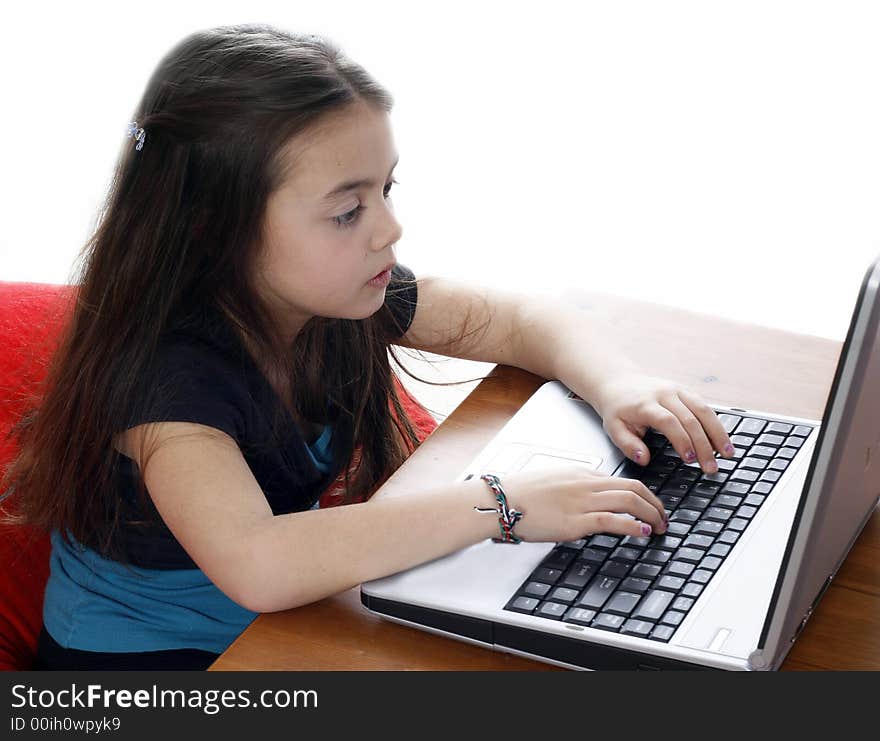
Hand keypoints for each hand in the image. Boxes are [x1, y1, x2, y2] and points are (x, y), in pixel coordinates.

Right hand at [497, 464, 667, 541]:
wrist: (500, 500)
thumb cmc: (520, 493)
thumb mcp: (553, 481)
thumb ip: (575, 487)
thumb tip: (591, 499)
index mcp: (581, 473)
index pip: (622, 480)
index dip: (644, 494)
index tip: (651, 507)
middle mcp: (585, 483)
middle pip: (633, 487)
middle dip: (655, 504)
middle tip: (664, 518)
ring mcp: (581, 501)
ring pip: (628, 500)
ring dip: (650, 514)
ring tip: (659, 527)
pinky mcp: (574, 521)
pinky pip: (611, 519)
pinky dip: (632, 525)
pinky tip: (642, 531)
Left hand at [588, 373, 735, 472]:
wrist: (618, 381)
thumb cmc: (617, 408)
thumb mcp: (613, 428)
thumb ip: (627, 445)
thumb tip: (644, 459)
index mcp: (646, 404)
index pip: (669, 422)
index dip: (682, 440)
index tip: (690, 460)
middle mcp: (664, 394)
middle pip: (691, 418)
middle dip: (704, 445)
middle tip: (711, 467)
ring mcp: (677, 390)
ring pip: (704, 410)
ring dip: (718, 433)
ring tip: (728, 453)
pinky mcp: (685, 390)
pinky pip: (705, 406)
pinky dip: (716, 423)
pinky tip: (723, 439)